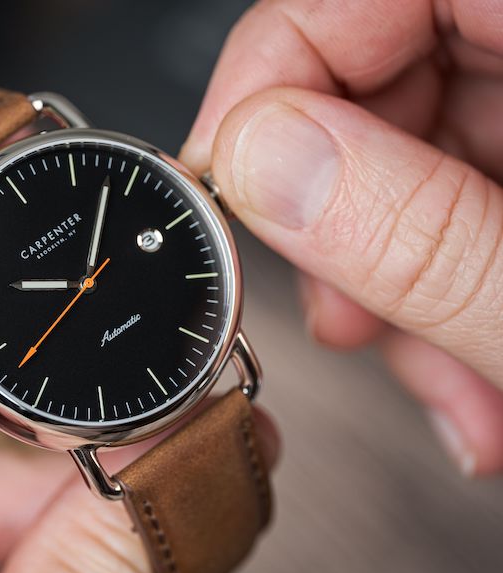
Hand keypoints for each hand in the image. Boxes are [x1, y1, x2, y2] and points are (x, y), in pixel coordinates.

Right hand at [181, 0, 502, 474]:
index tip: (223, 170)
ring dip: (397, 290)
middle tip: (337, 309)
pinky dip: (446, 304)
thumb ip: (419, 235)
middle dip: (338, 217)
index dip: (277, 62)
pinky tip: (475, 383)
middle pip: (385, 77)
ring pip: (417, 161)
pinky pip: (464, 212)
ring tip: (442, 385)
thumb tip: (261, 164)